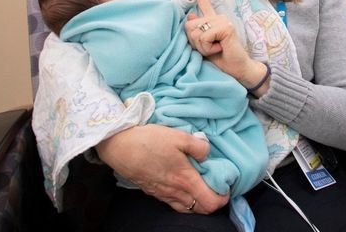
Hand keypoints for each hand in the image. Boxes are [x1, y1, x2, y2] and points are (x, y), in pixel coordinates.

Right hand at [95, 124, 228, 213]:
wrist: (119, 145)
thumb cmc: (149, 140)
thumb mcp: (179, 136)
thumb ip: (199, 146)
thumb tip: (207, 154)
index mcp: (185, 180)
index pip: (210, 203)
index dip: (222, 199)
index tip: (226, 188)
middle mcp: (174, 192)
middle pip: (199, 209)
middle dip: (211, 201)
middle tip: (214, 186)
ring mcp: (162, 193)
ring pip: (185, 207)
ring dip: (196, 201)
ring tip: (199, 186)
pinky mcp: (151, 191)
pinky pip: (172, 202)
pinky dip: (182, 199)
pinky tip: (180, 185)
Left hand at [185, 0, 267, 89]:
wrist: (238, 69)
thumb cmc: (222, 59)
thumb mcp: (204, 45)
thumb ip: (198, 31)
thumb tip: (190, 16)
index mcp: (213, 21)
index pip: (205, 3)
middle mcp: (218, 17)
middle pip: (189, 26)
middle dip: (195, 42)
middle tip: (210, 48)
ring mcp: (222, 20)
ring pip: (195, 32)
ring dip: (201, 46)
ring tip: (215, 49)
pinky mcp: (225, 27)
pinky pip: (203, 37)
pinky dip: (207, 48)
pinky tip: (219, 48)